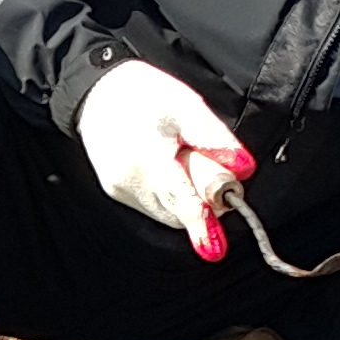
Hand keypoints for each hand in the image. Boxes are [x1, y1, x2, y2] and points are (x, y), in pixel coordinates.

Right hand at [75, 59, 254, 253]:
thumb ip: (214, 138)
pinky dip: (168, 196)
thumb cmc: (142, 93)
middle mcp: (130, 180)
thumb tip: (243, 167)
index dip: (202, 224)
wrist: (96, 91)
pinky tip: (167, 168)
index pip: (181, 200)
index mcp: (149, 157)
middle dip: (202, 204)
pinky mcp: (115, 192)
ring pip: (166, 212)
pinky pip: (152, 206)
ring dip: (185, 200)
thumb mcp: (185, 105)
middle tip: (213, 173)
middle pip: (178, 211)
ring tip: (184, 162)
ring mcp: (120, 189)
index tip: (215, 248)